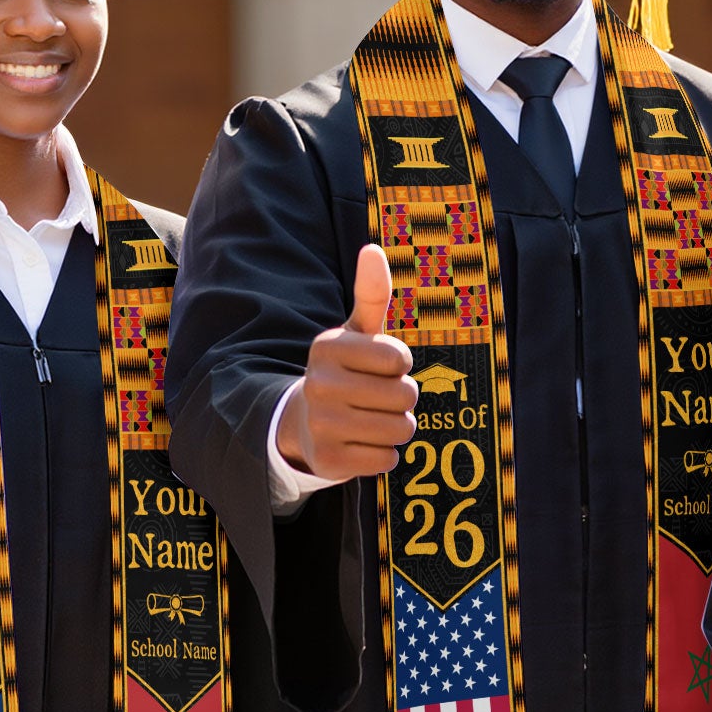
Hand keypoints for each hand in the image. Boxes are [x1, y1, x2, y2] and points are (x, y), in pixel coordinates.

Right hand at [277, 244, 417, 480]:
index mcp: (327, 347)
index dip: (401, 365)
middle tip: (376, 397)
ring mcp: (320, 425)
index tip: (380, 366)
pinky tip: (359, 443)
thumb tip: (373, 249)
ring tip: (371, 418)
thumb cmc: (346, 370)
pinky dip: (382, 454)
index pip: (400, 359)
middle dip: (402, 398)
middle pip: (406, 396)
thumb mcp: (357, 332)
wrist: (305, 422)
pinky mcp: (328, 462)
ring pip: (401, 429)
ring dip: (397, 426)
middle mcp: (318, 384)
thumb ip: (371, 294)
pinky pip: (387, 459)